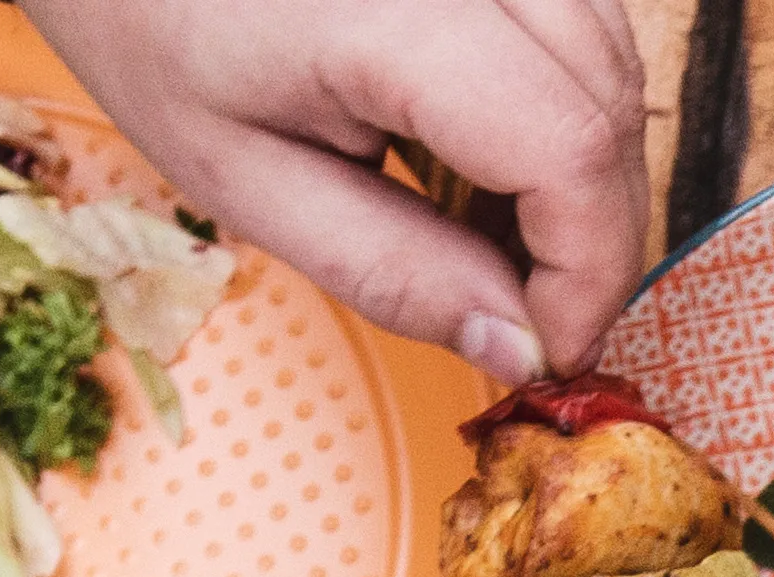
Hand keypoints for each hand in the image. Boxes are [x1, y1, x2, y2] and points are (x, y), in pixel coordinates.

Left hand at [21, 0, 640, 382]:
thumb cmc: (157, 30)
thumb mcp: (246, 182)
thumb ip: (391, 271)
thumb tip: (519, 348)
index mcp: (384, 14)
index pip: (566, 147)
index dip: (588, 268)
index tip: (550, 344)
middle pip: (610, 108)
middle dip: (595, 234)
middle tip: (526, 308)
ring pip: (616, 64)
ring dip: (587, 171)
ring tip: (500, 230)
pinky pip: (588, 24)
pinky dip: (571, 106)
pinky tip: (500, 154)